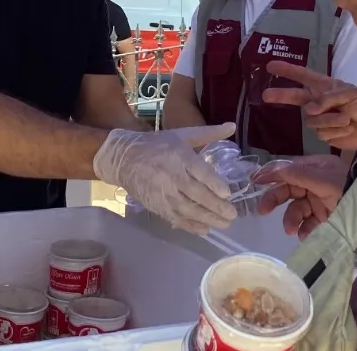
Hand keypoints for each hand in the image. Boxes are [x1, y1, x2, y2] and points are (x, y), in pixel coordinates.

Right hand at [94, 123, 237, 234]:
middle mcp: (172, 176)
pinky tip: (204, 230)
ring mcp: (163, 193)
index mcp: (180, 156)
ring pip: (188, 210)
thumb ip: (209, 133)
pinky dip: (190, 226)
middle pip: (197, 194)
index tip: (227, 193)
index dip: (214, 184)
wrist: (123, 158)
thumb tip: (233, 126)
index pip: (200, 172)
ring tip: (224, 224)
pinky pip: (176, 218)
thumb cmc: (157, 145)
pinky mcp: (156, 205)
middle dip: (216, 206)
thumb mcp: (182, 135)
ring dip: (207, 219)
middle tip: (232, 214)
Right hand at [256, 155, 348, 239]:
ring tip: (292, 230)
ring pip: (297, 210)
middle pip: (289, 190)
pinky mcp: (328, 220)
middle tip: (262, 211)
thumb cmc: (348, 188)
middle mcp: (317, 183)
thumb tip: (272, 169)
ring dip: (291, 220)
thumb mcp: (322, 178)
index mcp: (316, 168)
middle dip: (275, 199)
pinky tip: (305, 235)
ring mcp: (322, 202)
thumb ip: (295, 173)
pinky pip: (309, 225)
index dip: (271, 174)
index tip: (253, 181)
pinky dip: (305, 230)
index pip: (288, 169)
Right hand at [262, 60, 356, 149]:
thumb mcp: (348, 93)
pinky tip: (347, 128)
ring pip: (312, 121)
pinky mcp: (325, 134)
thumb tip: (309, 110)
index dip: (287, 70)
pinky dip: (336, 131)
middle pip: (294, 98)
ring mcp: (320, 119)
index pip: (302, 76)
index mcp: (323, 87)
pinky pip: (323, 133)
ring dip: (331, 120)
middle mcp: (317, 102)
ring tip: (346, 118)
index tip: (271, 65)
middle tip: (265, 95)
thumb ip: (328, 98)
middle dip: (281, 95)